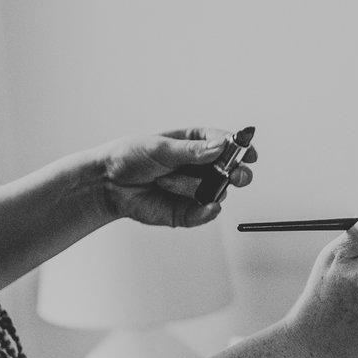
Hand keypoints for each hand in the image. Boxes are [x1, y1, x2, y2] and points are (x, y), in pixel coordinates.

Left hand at [86, 129, 255, 228]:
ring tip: (163, 181)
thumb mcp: (159, 148)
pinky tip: (203, 207)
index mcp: (196, 144)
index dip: (241, 148)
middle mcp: (200, 167)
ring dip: (191, 187)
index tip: (249, 153)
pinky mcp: (188, 211)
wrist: (107, 184)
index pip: (226, 143)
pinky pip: (205, 214)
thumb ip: (190, 151)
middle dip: (237, 173)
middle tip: (235, 175)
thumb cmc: (130, 157)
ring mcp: (196, 189)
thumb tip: (219, 149)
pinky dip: (205, 212)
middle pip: (232, 170)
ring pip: (214, 191)